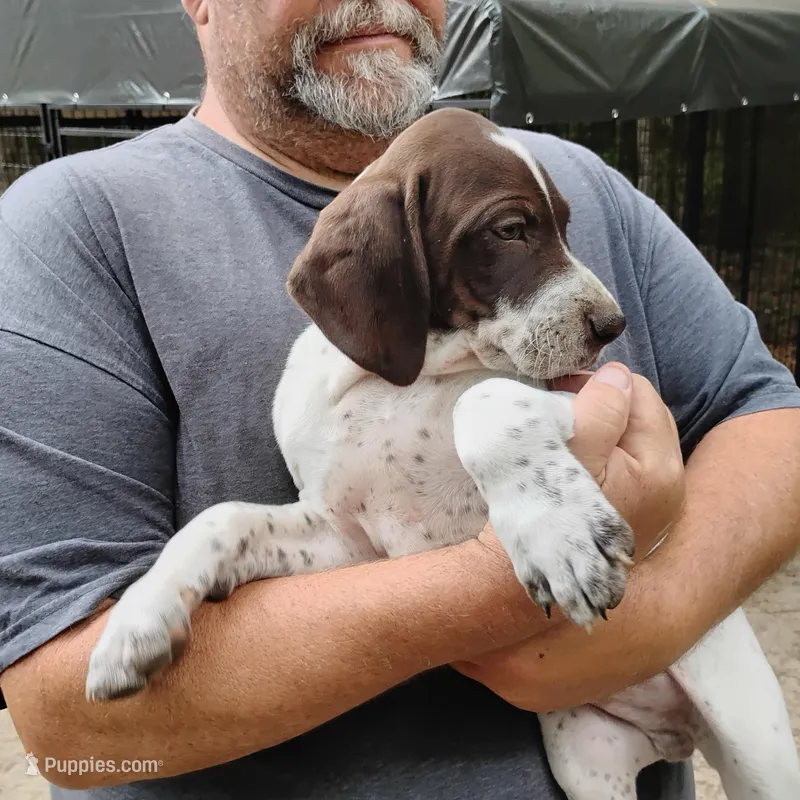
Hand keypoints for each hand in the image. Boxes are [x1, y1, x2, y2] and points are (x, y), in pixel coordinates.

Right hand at [461, 363, 687, 710]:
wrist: (513, 578)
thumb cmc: (538, 508)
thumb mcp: (568, 449)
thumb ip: (600, 407)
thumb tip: (618, 376)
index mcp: (657, 468)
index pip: (641, 395)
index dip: (599, 383)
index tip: (558, 389)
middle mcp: (669, 489)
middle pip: (644, 418)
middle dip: (607, 404)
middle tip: (561, 406)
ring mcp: (655, 507)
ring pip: (636, 442)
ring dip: (606, 428)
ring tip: (566, 433)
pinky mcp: (636, 519)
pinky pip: (629, 467)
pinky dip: (606, 454)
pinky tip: (576, 463)